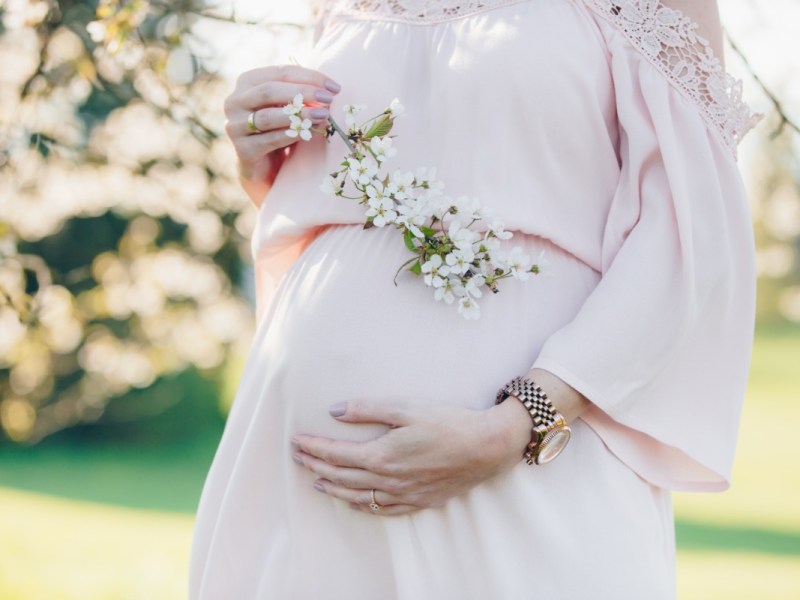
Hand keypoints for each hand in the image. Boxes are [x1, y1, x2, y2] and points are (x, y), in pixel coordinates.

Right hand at [223, 65, 340, 204]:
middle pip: (269, 91)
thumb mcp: (287, 107)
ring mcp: (235, 126)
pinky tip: (309, 133)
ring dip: (299, 115)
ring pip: (268, 116)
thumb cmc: (278, 129)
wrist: (262, 167)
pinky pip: (270, 140)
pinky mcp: (243, 150)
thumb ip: (300, 95)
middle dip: (302, 93)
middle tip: (328, 100)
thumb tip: (329, 90)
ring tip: (323, 116)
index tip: (334, 87)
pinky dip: (291, 135)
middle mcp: (235, 101)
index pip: (280, 72)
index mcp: (248, 82)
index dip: (309, 77)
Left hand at [291, 397, 531, 515]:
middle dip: (316, 466)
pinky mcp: (419, 500)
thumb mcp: (405, 406)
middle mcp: (387, 480)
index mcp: (381, 455)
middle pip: (341, 476)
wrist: (486, 447)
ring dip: (333, 488)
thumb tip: (334, 410)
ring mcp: (403, 494)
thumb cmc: (447, 422)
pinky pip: (382, 509)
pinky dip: (362, 505)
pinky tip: (355, 501)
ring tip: (317, 481)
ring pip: (357, 495)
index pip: (335, 454)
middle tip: (298, 457)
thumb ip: (367, 409)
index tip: (296, 440)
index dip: (313, 448)